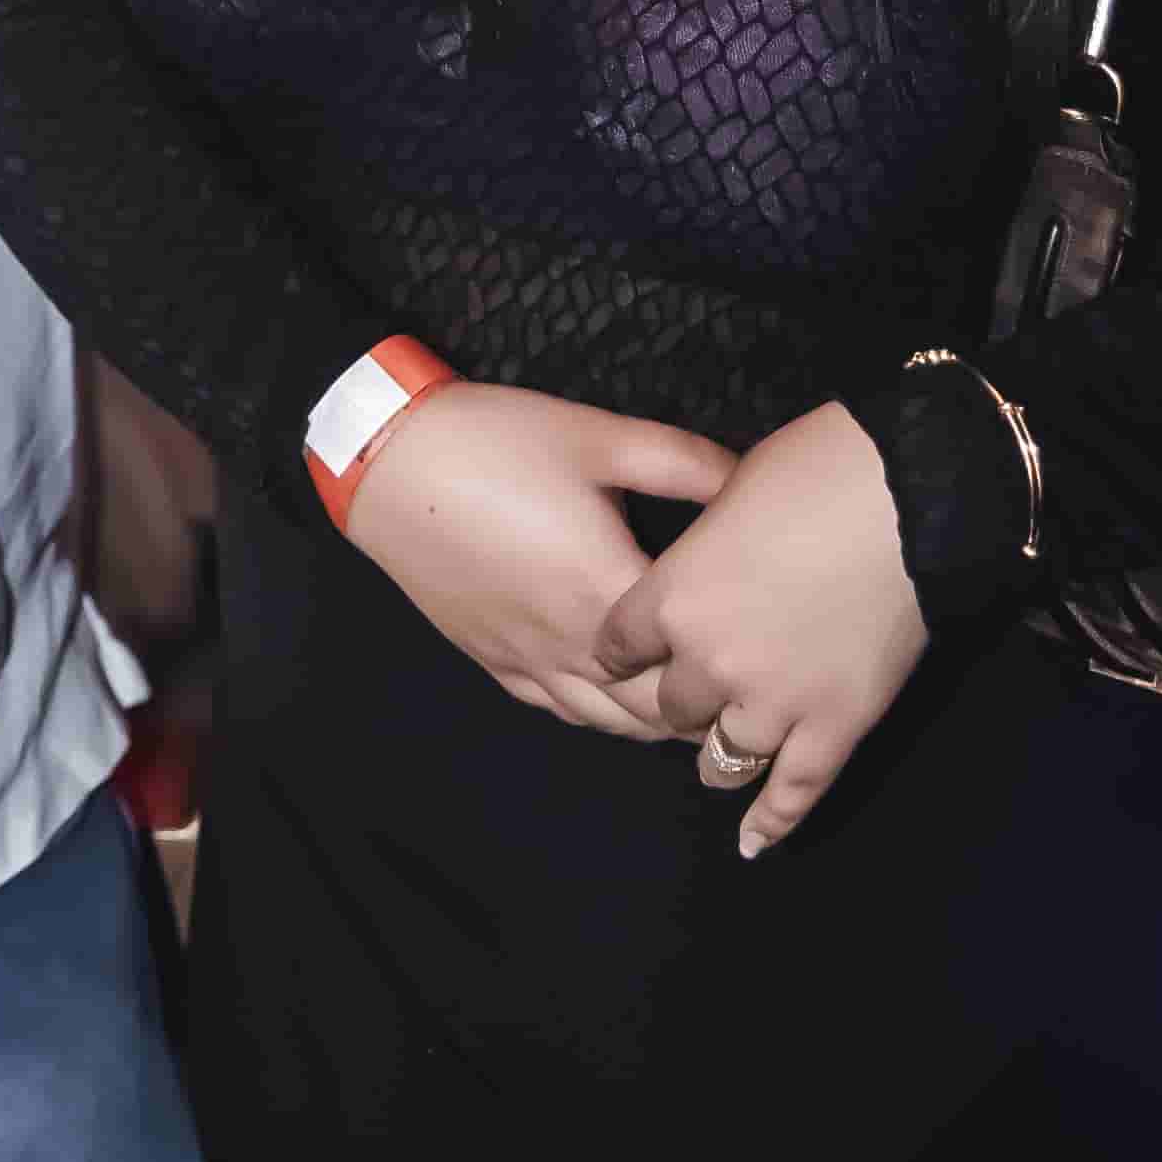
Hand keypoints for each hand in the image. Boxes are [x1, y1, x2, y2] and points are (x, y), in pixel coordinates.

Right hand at [340, 379, 738, 738]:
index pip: (692, 652)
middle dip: (708, 706)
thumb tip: (749, 480)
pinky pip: (559, 711)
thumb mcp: (600, 437)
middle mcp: (570, 644)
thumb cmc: (495, 443)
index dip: (737, 656)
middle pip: (657, 710)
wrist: (390, 462)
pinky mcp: (494, 660)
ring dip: (657, 721)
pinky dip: (602, 716)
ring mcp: (528, 659)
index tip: (772, 645)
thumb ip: (685, 463)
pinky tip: (619, 698)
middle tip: (750, 686)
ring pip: (610, 723)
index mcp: (606, 591)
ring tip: (699, 701)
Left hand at [588, 395, 928, 856]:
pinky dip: (772, 821)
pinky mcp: (835, 726)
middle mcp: (710, 662)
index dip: (625, 649)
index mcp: (673, 597)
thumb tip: (707, 549)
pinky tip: (752, 843)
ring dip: (720, 749)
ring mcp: (773, 701)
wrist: (910, 493)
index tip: (629, 650)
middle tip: (695, 686)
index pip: (620, 645)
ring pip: (723, 755)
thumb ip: (703, 540)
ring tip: (723, 751)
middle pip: (670, 705)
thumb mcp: (729, 489)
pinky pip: (794, 790)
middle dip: (679, 694)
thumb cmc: (818, 468)